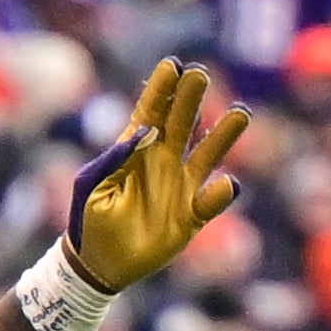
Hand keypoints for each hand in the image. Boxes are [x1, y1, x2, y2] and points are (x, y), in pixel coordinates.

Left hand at [66, 58, 249, 292]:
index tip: (172, 65)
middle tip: (199, 75)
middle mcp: (164, 161)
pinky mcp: (192, 214)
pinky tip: (226, 185)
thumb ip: (113, 160)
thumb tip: (143, 131)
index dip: (162, 89)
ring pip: (209, 153)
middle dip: (191, 98)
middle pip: (182, 122)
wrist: (100, 265)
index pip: (151, 111)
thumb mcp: (92, 188)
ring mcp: (181, 185)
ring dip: (225, 135)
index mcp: (135, 151)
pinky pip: (212, 200)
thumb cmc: (89, 222)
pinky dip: (221, 193)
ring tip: (240, 114)